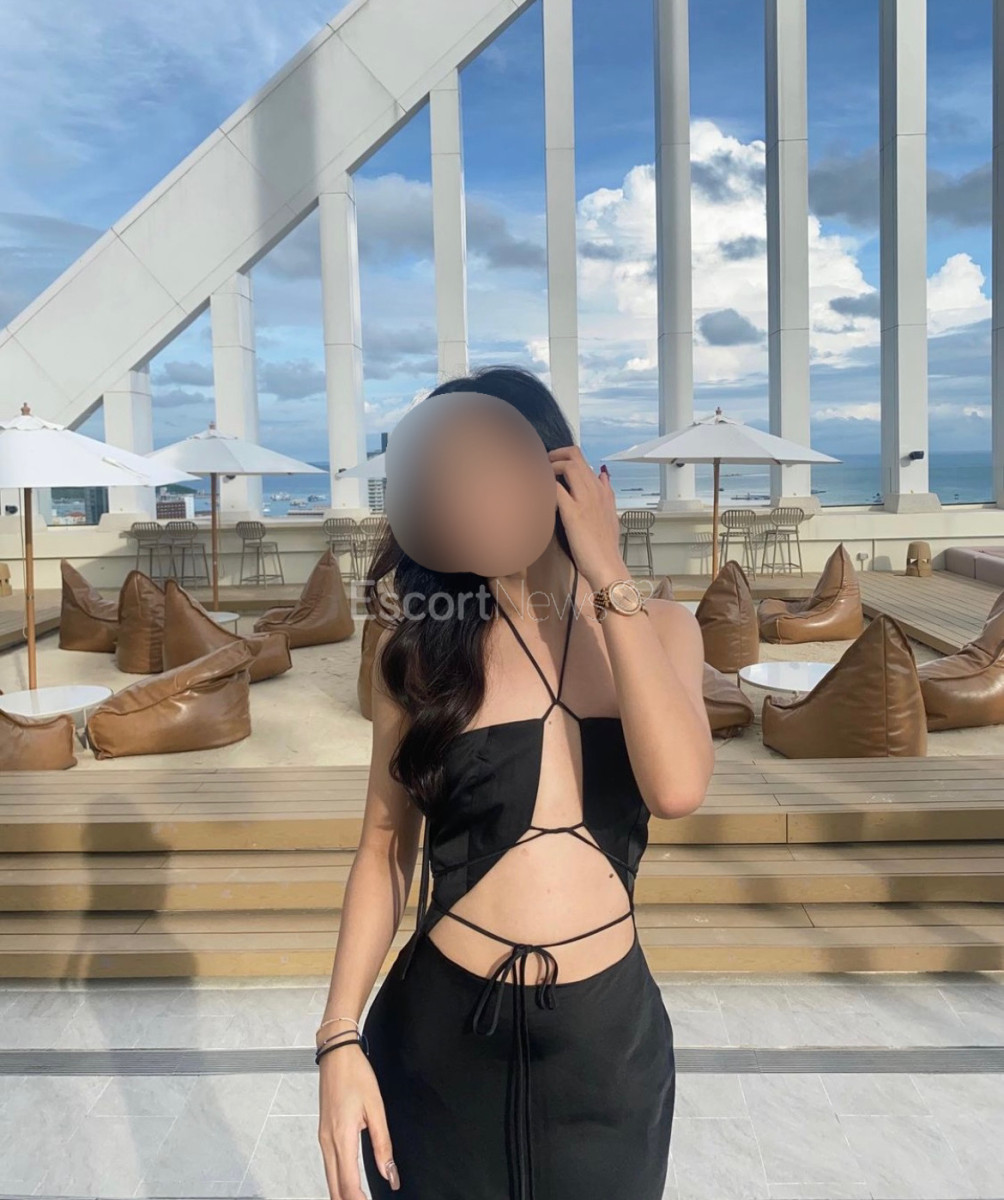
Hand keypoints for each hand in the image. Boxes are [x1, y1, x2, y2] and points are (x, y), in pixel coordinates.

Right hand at [318, 1043, 399, 1195]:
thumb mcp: (376, 1108)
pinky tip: (348, 1182)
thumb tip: (389, 1172)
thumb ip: (382, 1144)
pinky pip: (328, 1165)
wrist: (336, 1055)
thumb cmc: (355, 1074)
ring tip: (360, 1198)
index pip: (348, 1184)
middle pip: (334, 1188)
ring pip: (329, 1178)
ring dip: (342, 1193)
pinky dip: (338, 1180)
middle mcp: (328, 1142)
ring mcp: (323, 1138)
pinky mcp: (323, 1134)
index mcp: (342, 1137)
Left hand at [549, 446, 630, 590]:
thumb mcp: (611, 514)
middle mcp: (595, 490)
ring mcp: (585, 499)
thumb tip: (603, 475)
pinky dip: (546, 485)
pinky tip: (538, 493)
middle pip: (575, 456)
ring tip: (539, 475)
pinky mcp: (574, 512)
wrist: (606, 564)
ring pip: (568, 465)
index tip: (552, 466)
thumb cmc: (605, 545)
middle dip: (554, 455)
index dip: (565, 458)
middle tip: (542, 466)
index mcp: (602, 491)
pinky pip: (557, 488)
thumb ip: (606, 494)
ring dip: (550, 466)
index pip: (584, 461)